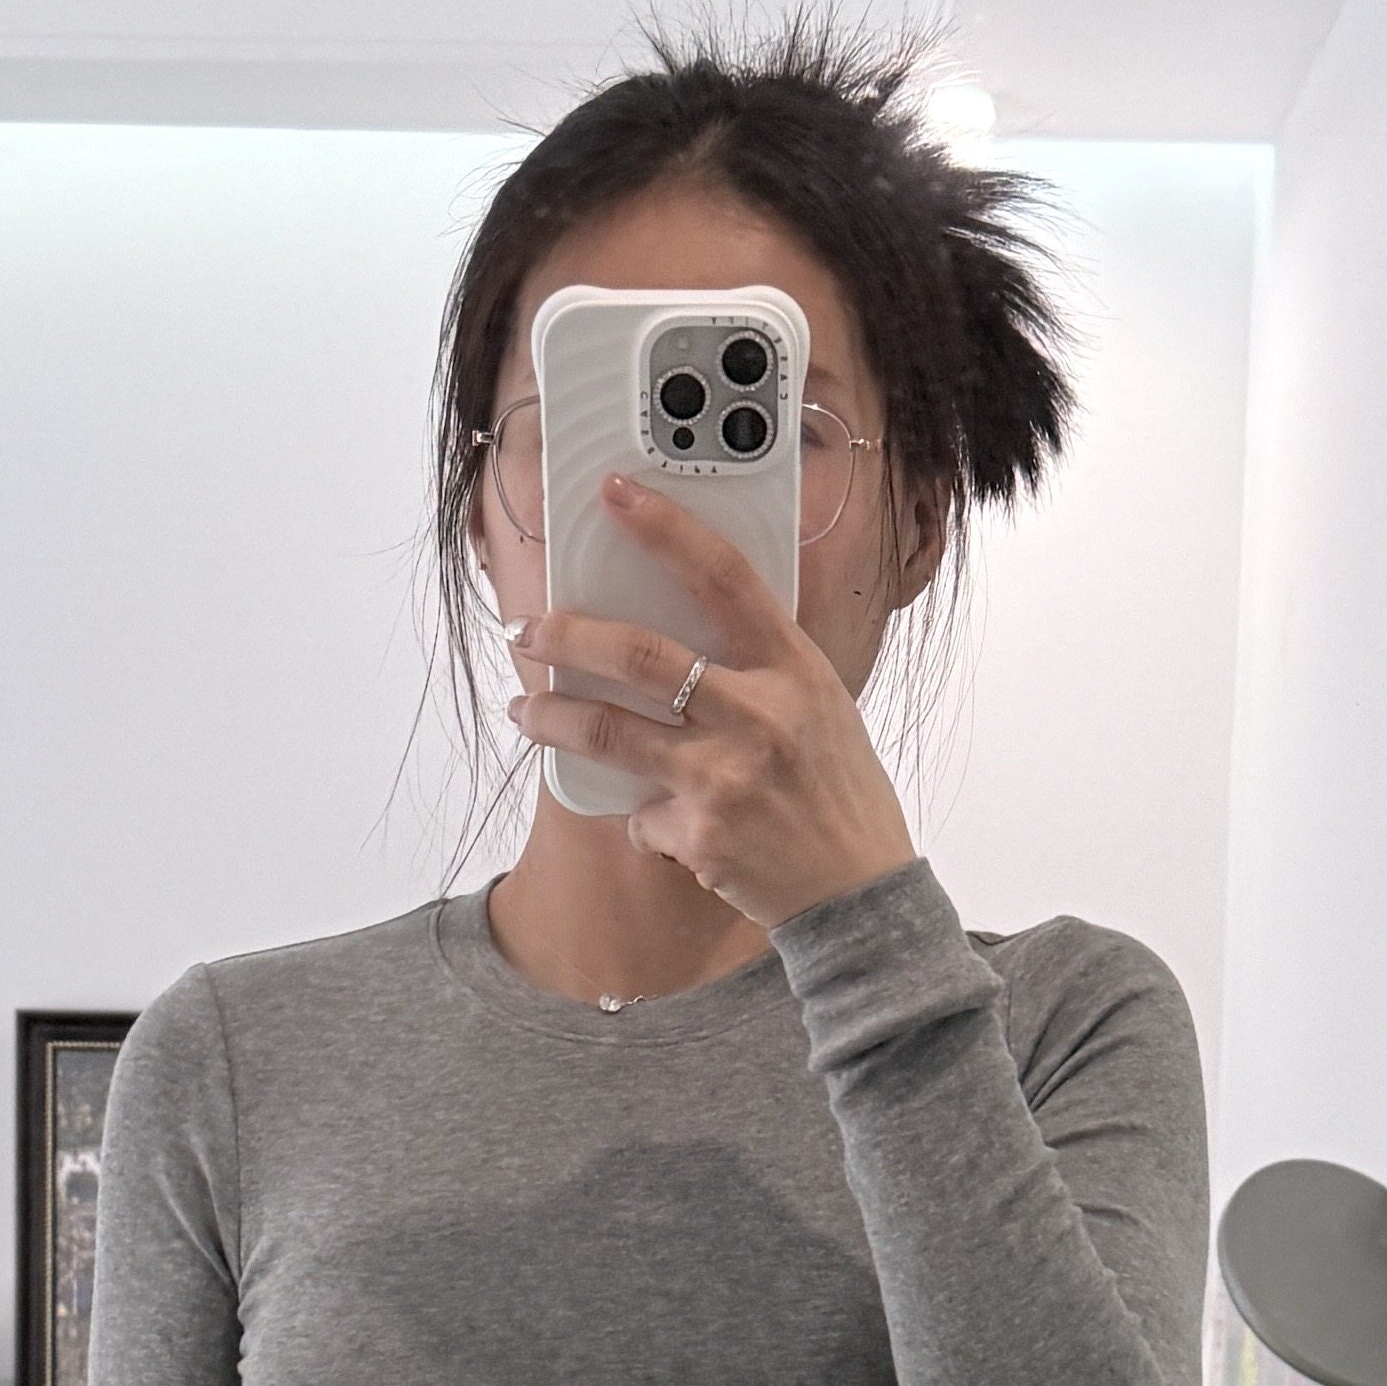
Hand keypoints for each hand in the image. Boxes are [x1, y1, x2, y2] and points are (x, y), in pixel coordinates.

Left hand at [513, 478, 918, 930]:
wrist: (858, 891)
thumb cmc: (837, 794)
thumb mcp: (819, 710)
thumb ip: (759, 672)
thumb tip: (677, 638)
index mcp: (795, 669)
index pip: (724, 577)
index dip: (666, 528)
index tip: (617, 494)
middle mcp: (760, 713)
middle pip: (638, 655)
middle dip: (566, 637)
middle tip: (529, 631)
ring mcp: (725, 775)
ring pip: (608, 733)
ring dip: (553, 719)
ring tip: (527, 712)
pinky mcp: (699, 833)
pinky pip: (639, 816)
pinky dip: (643, 821)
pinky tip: (671, 828)